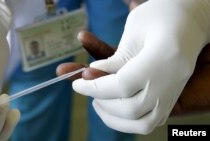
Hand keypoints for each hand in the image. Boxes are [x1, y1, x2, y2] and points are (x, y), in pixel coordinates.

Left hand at [58, 31, 209, 115]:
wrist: (192, 22)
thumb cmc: (164, 15)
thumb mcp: (137, 28)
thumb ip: (116, 56)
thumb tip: (93, 74)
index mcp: (163, 57)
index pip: (122, 84)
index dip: (95, 86)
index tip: (77, 84)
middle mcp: (171, 81)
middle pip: (131, 108)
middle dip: (102, 101)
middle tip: (86, 89)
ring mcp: (173, 93)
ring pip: (142, 123)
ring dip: (114, 117)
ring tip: (97, 101)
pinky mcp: (172, 99)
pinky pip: (150, 122)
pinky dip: (127, 121)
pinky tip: (112, 107)